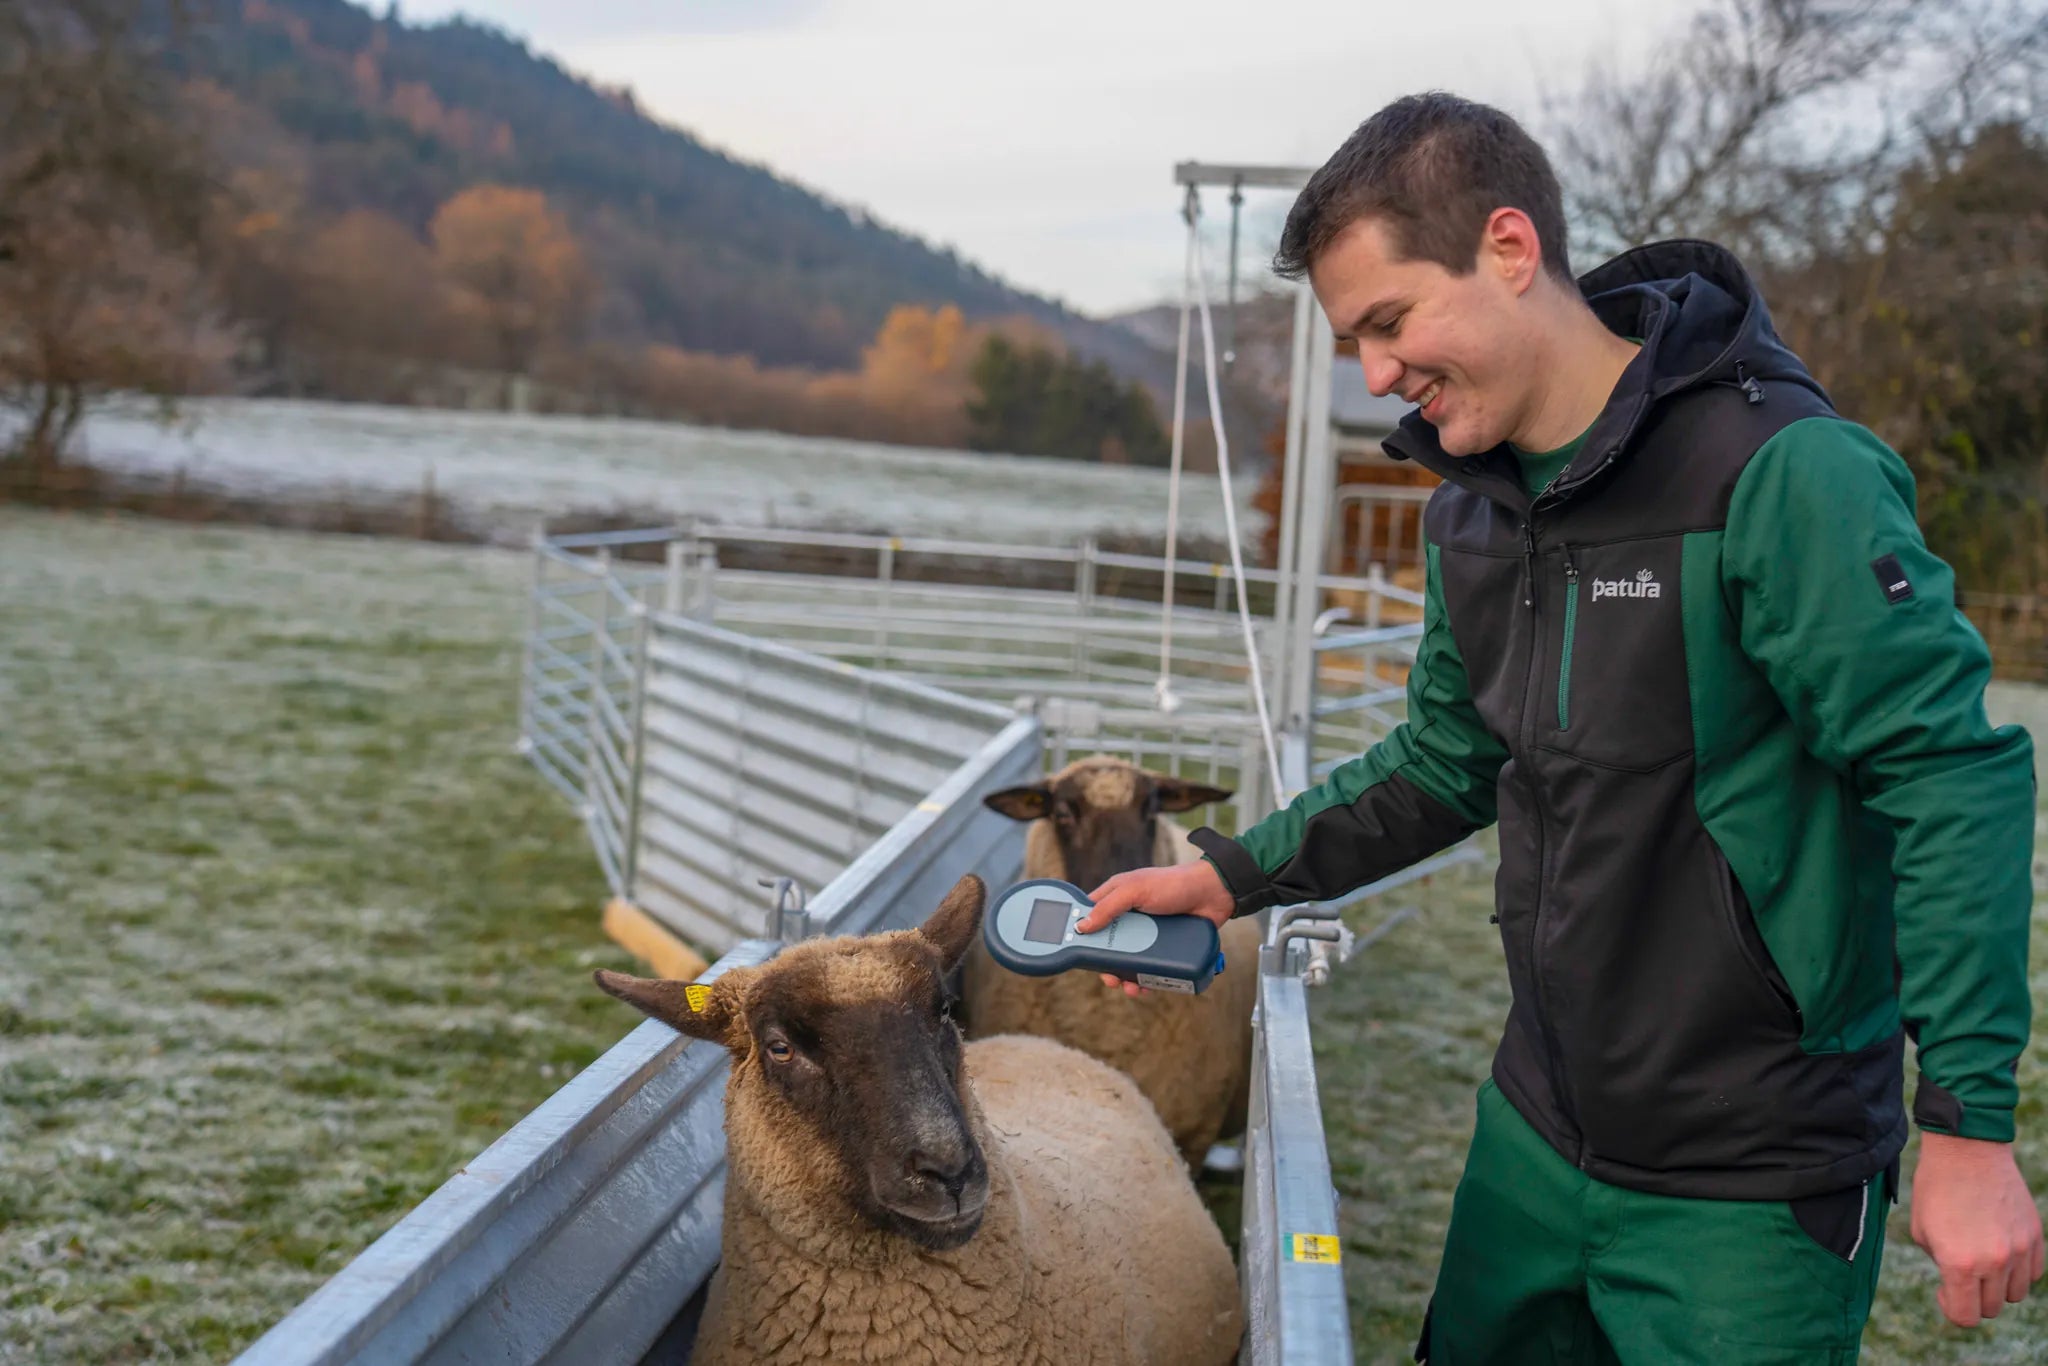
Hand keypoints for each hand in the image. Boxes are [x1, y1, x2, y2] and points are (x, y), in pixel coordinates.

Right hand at [1078, 862, 1234, 997]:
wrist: (1214, 893)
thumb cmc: (1174, 883)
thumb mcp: (1136, 890)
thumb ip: (1108, 907)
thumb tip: (1082, 927)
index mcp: (1118, 898)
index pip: (1091, 917)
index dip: (1083, 935)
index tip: (1079, 954)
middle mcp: (1130, 917)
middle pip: (1108, 946)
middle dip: (1106, 966)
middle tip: (1110, 979)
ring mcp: (1148, 933)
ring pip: (1128, 961)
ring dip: (1125, 977)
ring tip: (1130, 987)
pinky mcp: (1165, 946)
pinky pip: (1150, 967)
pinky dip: (1146, 979)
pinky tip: (1146, 986)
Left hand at [1909, 1132, 2045, 1325]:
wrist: (1966, 1150)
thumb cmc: (1936, 1188)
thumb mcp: (1922, 1231)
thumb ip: (1941, 1265)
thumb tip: (1956, 1284)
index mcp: (1959, 1264)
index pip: (1964, 1316)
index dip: (1951, 1308)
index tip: (1943, 1289)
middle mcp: (1994, 1262)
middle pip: (1990, 1308)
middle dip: (1973, 1296)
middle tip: (1960, 1273)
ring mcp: (2019, 1250)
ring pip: (2015, 1293)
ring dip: (1997, 1286)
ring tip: (1981, 1260)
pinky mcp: (2035, 1236)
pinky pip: (2033, 1273)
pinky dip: (2019, 1270)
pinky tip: (2000, 1250)